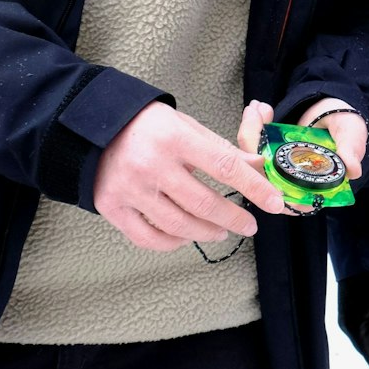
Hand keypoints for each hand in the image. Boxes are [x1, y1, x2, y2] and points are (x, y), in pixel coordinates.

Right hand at [93, 101, 283, 251]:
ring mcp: (130, 189)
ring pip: (178, 225)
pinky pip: (148, 237)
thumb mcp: (186, 126)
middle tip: (250, 226)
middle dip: (234, 218)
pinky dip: (173, 242)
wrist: (92, 127)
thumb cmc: (148, 125)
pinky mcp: (112, 208)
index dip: (254, 188)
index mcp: (176, 138)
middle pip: (204, 203)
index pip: (225, 167)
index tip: (275, 204)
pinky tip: (187, 236)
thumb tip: (258, 166)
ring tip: (221, 231)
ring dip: (207, 232)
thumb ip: (221, 149)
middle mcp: (152, 165)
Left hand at [236, 98, 366, 215]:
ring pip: (252, 160)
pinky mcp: (269, 153)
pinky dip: (252, 125)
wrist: (336, 111)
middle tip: (255, 115)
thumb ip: (351, 150)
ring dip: (250, 131)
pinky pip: (252, 145)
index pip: (287, 197)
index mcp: (312, 187)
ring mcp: (278, 168)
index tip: (261, 158)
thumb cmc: (346, 127)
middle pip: (262, 178)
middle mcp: (291, 183)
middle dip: (252, 143)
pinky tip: (258, 108)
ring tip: (256, 108)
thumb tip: (353, 170)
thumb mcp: (351, 135)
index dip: (269, 184)